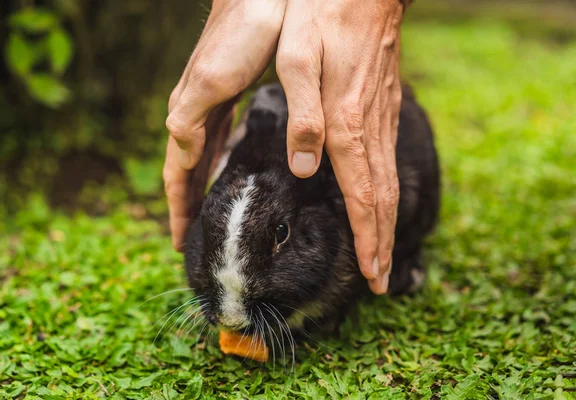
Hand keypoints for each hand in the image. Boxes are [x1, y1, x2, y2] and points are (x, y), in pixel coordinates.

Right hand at [164, 0, 285, 250]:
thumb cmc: (240, 32)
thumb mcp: (212, 81)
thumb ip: (191, 120)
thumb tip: (183, 157)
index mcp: (188, 116)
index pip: (177, 176)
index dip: (179, 210)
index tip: (180, 243)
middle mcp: (195, 114)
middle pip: (187, 171)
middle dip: (188, 204)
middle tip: (193, 236)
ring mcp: (211, 104)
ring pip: (201, 156)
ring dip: (202, 185)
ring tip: (207, 211)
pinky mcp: (229, 92)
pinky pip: (218, 137)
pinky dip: (219, 160)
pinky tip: (229, 166)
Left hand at [276, 0, 403, 293]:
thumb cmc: (323, 18)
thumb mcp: (298, 60)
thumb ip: (303, 117)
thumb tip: (305, 168)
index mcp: (348, 124)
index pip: (363, 196)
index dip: (367, 239)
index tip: (371, 273)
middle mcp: (370, 129)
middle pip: (382, 200)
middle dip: (381, 244)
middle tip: (382, 280)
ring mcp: (381, 120)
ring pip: (388, 184)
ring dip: (386, 225)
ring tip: (383, 254)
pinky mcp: (381, 109)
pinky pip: (386, 163)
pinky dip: (385, 196)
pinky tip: (380, 205)